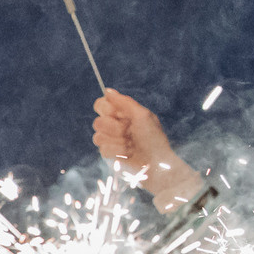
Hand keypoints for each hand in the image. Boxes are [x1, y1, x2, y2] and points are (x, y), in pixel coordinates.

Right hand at [92, 89, 201, 213]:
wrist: (156, 163)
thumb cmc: (153, 138)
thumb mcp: (142, 115)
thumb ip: (124, 102)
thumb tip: (107, 91)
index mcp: (123, 114)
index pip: (101, 105)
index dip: (106, 109)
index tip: (118, 114)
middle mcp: (115, 125)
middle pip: (98, 121)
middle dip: (114, 128)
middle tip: (128, 132)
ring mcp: (111, 140)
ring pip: (98, 136)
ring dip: (117, 141)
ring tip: (130, 144)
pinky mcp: (109, 154)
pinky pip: (103, 149)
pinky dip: (117, 151)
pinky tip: (127, 154)